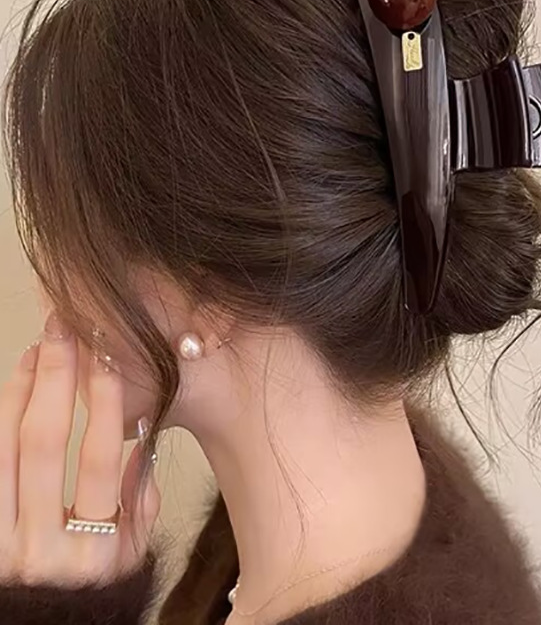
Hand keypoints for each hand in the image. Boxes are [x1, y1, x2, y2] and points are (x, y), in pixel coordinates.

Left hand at [0, 313, 159, 585]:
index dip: (105, 401)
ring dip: (19, 392)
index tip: (107, 356)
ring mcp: (1, 544)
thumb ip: (142, 501)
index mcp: (95, 552)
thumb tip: (139, 441)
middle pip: (45, 445)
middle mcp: (41, 548)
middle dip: (56, 379)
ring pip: (2, 451)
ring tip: (37, 350)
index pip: (102, 458)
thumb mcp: (133, 556)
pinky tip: (11, 390)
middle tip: (65, 331)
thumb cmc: (93, 594)